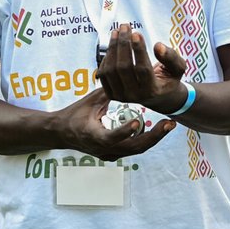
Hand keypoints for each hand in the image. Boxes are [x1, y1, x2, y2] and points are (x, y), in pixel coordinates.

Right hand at [54, 88, 177, 160]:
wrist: (60, 133)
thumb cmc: (74, 114)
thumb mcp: (91, 100)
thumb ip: (109, 90)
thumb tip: (125, 74)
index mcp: (92, 135)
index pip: (109, 138)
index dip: (123, 132)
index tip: (137, 123)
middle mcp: (101, 149)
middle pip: (132, 147)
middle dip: (153, 136)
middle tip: (169, 123)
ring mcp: (108, 154)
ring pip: (136, 150)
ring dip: (154, 138)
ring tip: (169, 125)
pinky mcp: (112, 154)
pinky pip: (133, 150)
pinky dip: (145, 140)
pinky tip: (158, 130)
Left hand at [96, 26, 187, 114]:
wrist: (159, 97)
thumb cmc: (168, 79)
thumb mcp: (178, 69)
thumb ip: (171, 57)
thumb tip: (158, 46)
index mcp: (152, 90)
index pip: (142, 69)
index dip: (139, 50)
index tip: (136, 33)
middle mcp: (134, 96)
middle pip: (123, 67)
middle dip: (123, 44)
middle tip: (125, 27)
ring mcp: (121, 96)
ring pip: (111, 69)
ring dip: (112, 48)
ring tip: (117, 32)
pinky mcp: (111, 94)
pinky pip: (103, 74)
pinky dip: (106, 57)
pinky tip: (113, 45)